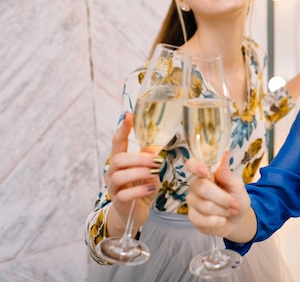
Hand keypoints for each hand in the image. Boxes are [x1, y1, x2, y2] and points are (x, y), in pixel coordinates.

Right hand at [104, 112, 160, 234]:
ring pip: (120, 175)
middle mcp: (112, 172)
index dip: (123, 128)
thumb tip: (158, 142)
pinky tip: (150, 189)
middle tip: (156, 161)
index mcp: (120, 162)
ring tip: (154, 174)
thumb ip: (150, 158)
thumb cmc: (141, 188)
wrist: (134, 214)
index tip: (128, 114)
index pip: (118, 142)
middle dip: (138, 158)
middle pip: (118, 159)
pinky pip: (125, 194)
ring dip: (140, 173)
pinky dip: (139, 190)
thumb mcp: (148, 171)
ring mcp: (113, 188)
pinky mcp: (118, 202)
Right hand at [187, 154, 250, 238]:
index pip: (192, 164)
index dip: (195, 166)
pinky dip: (218, 221)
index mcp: (206, 174)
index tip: (205, 172)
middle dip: (222, 198)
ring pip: (205, 206)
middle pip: (202, 188)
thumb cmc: (236, 198)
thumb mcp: (237, 186)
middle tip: (234, 204)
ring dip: (223, 210)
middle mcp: (196, 186)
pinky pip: (203, 220)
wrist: (238, 219)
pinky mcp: (192, 217)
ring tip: (230, 211)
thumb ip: (227, 174)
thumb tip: (224, 154)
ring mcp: (193, 201)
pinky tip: (221, 219)